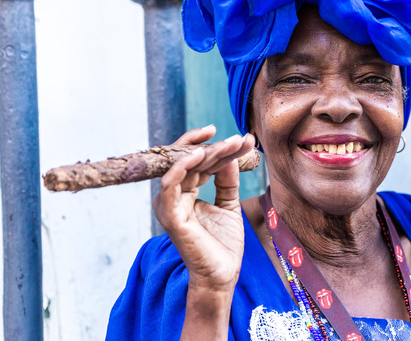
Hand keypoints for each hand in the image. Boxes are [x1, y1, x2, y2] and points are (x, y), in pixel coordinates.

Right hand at [153, 125, 254, 292]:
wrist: (223, 274)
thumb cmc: (223, 244)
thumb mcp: (229, 204)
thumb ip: (227, 181)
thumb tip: (230, 155)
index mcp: (186, 192)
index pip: (196, 162)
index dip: (214, 146)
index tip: (237, 137)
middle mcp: (174, 196)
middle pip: (190, 161)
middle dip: (215, 146)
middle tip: (240, 138)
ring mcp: (170, 205)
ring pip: (182, 167)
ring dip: (205, 152)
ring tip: (228, 144)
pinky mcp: (171, 216)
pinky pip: (170, 184)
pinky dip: (182, 167)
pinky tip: (199, 155)